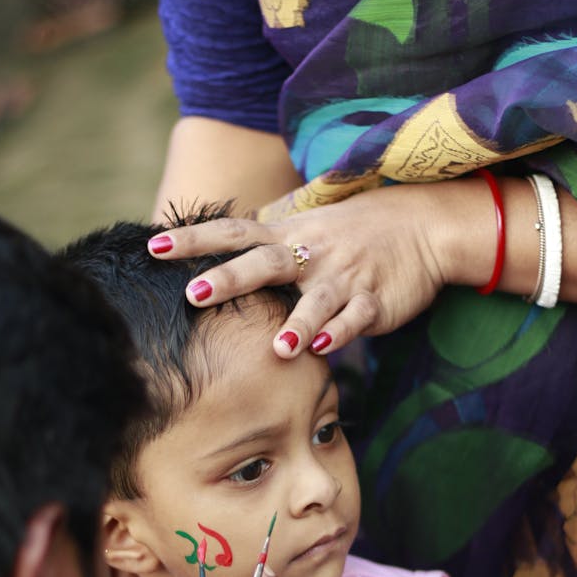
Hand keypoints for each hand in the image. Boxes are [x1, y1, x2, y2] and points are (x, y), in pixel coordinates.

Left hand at [147, 181, 463, 358]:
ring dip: (297, 324)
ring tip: (278, 349)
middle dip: (229, 279)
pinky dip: (340, 333)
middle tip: (193, 294)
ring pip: (316, 300)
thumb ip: (263, 246)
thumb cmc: (354, 234)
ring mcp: (344, 277)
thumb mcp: (306, 231)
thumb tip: (213, 259)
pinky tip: (323, 351)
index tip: (154, 247)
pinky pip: (356, 317)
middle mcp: (311, 254)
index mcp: (289, 236)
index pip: (233, 233)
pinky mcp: (375, 301)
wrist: (423, 225)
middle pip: (264, 263)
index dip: (194, 239)